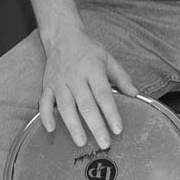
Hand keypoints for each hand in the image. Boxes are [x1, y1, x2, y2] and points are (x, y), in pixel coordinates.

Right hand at [39, 27, 137, 148]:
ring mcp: (60, 83)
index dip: (111, 113)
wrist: (62, 36)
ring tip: (81, 142)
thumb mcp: (108, 59)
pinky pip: (44, 103)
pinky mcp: (47, 86)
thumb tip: (135, 93)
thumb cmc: (88, 50)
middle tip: (104, 143)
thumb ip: (122, 77)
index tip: (118, 129)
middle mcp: (75, 78)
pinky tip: (51, 129)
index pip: (103, 95)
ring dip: (73, 126)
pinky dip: (46, 116)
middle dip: (95, 126)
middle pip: (86, 105)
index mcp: (93, 70)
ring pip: (66, 108)